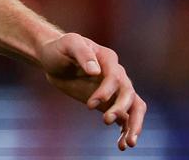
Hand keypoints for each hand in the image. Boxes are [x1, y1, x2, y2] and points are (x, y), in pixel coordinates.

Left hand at [37, 32, 146, 150]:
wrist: (54, 60)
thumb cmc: (60, 49)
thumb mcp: (68, 44)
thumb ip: (82, 53)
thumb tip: (96, 71)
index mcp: (108, 59)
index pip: (115, 78)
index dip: (106, 92)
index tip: (90, 105)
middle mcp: (118, 75)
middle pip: (129, 94)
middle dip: (121, 109)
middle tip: (106, 121)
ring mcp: (116, 90)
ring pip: (135, 108)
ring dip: (134, 125)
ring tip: (127, 144)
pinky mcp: (111, 103)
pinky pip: (125, 118)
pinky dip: (126, 131)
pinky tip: (121, 145)